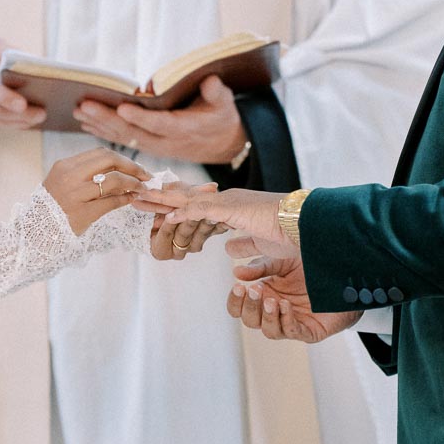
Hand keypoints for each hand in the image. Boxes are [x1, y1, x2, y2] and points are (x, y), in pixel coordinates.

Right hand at [44, 148, 150, 235]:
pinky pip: (111, 202)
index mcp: (66, 165)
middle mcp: (71, 176)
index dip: (122, 159)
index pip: (101, 153)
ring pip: (114, 180)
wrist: (38, 230)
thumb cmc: (54, 205)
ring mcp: (76, 195)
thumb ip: (86, 172)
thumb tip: (119, 168)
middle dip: (132, 166)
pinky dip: (125, 199)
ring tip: (141, 189)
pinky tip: (131, 199)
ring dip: (133, 183)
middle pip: (110, 160)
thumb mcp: (64, 181)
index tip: (135, 166)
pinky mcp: (83, 213)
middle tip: (145, 175)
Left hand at [74, 75, 245, 163]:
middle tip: (84, 106)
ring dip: (99, 125)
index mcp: (183, 129)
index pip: (159, 124)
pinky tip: (85, 123)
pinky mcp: (147, 145)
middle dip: (107, 119)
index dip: (141, 117)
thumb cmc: (221, 117)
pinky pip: (122, 140)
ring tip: (78, 111)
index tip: (122, 106)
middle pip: (132, 132)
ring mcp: (154, 146)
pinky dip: (103, 131)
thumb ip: (217, 93)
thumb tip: (210, 81)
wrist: (222, 144)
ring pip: (123, 137)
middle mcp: (165, 141)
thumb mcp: (224, 104)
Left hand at [133, 183, 292, 249]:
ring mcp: (229, 202)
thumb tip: (230, 248)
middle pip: (185, 198)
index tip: (154, 208)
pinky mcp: (234, 209)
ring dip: (162, 201)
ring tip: (138, 198)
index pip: (196, 206)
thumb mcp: (261, 245)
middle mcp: (227, 200)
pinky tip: (168, 215)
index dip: (174, 206)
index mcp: (232, 208)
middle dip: (159, 198)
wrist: (308, 226)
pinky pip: (203, 210)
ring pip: (188, 200)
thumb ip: (244, 244)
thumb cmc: (291, 235)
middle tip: (135, 195)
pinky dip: (184, 213)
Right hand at [227, 246, 360, 343]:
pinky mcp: (310, 330)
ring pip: (269, 331)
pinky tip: (285, 306)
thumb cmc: (311, 265)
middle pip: (251, 321)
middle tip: (255, 291)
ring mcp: (292, 322)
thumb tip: (236, 273)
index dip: (235, 301)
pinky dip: (286, 320)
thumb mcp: (281, 261)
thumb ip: (259, 267)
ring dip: (267, 316)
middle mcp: (275, 312)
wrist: (345, 270)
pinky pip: (293, 332)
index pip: (240, 308)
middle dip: (250, 307)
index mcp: (264, 296)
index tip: (238, 286)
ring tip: (271, 300)